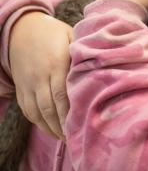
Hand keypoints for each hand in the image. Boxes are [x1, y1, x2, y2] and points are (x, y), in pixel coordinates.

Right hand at [9, 11, 72, 139]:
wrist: (22, 29)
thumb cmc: (54, 33)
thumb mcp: (71, 36)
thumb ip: (84, 53)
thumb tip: (103, 68)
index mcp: (55, 63)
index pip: (62, 94)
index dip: (70, 113)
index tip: (82, 125)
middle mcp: (39, 76)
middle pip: (50, 108)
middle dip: (63, 126)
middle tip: (78, 140)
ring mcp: (27, 84)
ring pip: (38, 113)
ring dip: (52, 129)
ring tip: (67, 140)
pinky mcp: (21, 89)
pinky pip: (28, 111)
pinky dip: (39, 123)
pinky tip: (52, 131)